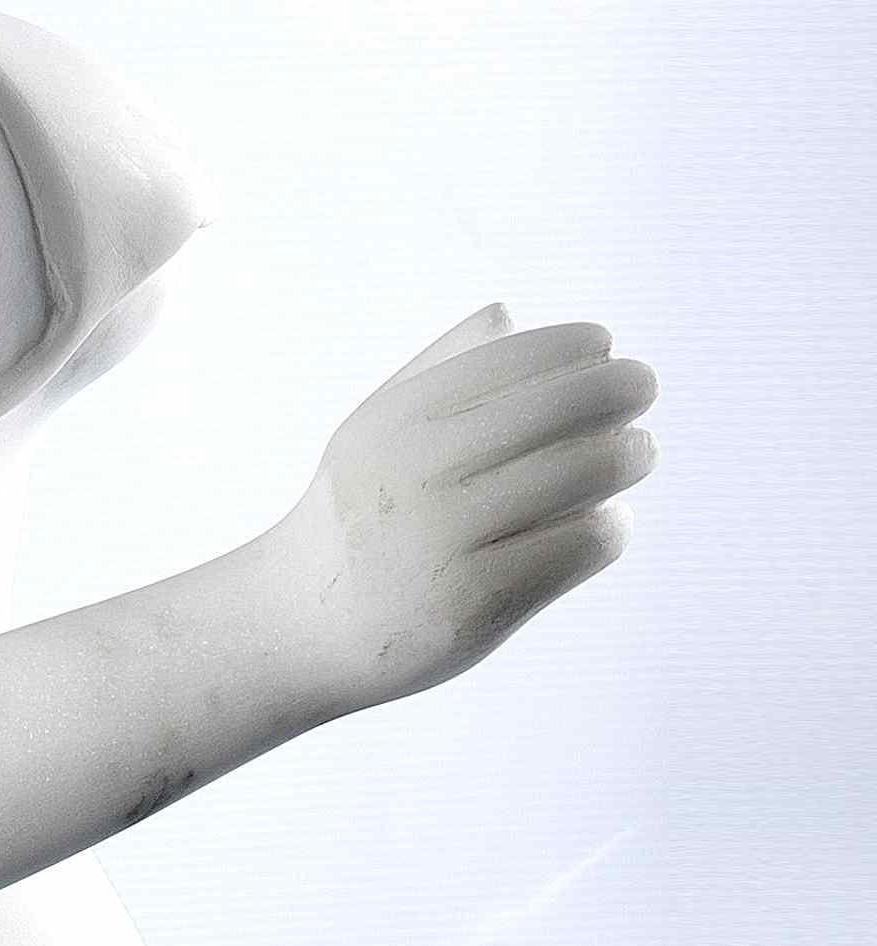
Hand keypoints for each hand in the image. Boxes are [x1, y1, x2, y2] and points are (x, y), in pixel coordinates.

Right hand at [275, 306, 655, 715]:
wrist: (301, 630)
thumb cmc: (358, 518)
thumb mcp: (375, 433)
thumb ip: (437, 371)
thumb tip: (510, 316)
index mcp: (397, 423)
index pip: (512, 359)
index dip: (573, 345)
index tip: (604, 347)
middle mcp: (418, 476)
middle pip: (557, 409)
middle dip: (618, 388)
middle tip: (643, 388)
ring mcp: (446, 542)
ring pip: (579, 474)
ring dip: (627, 455)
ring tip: (640, 452)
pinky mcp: (477, 604)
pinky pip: (575, 547)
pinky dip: (608, 528)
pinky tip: (608, 523)